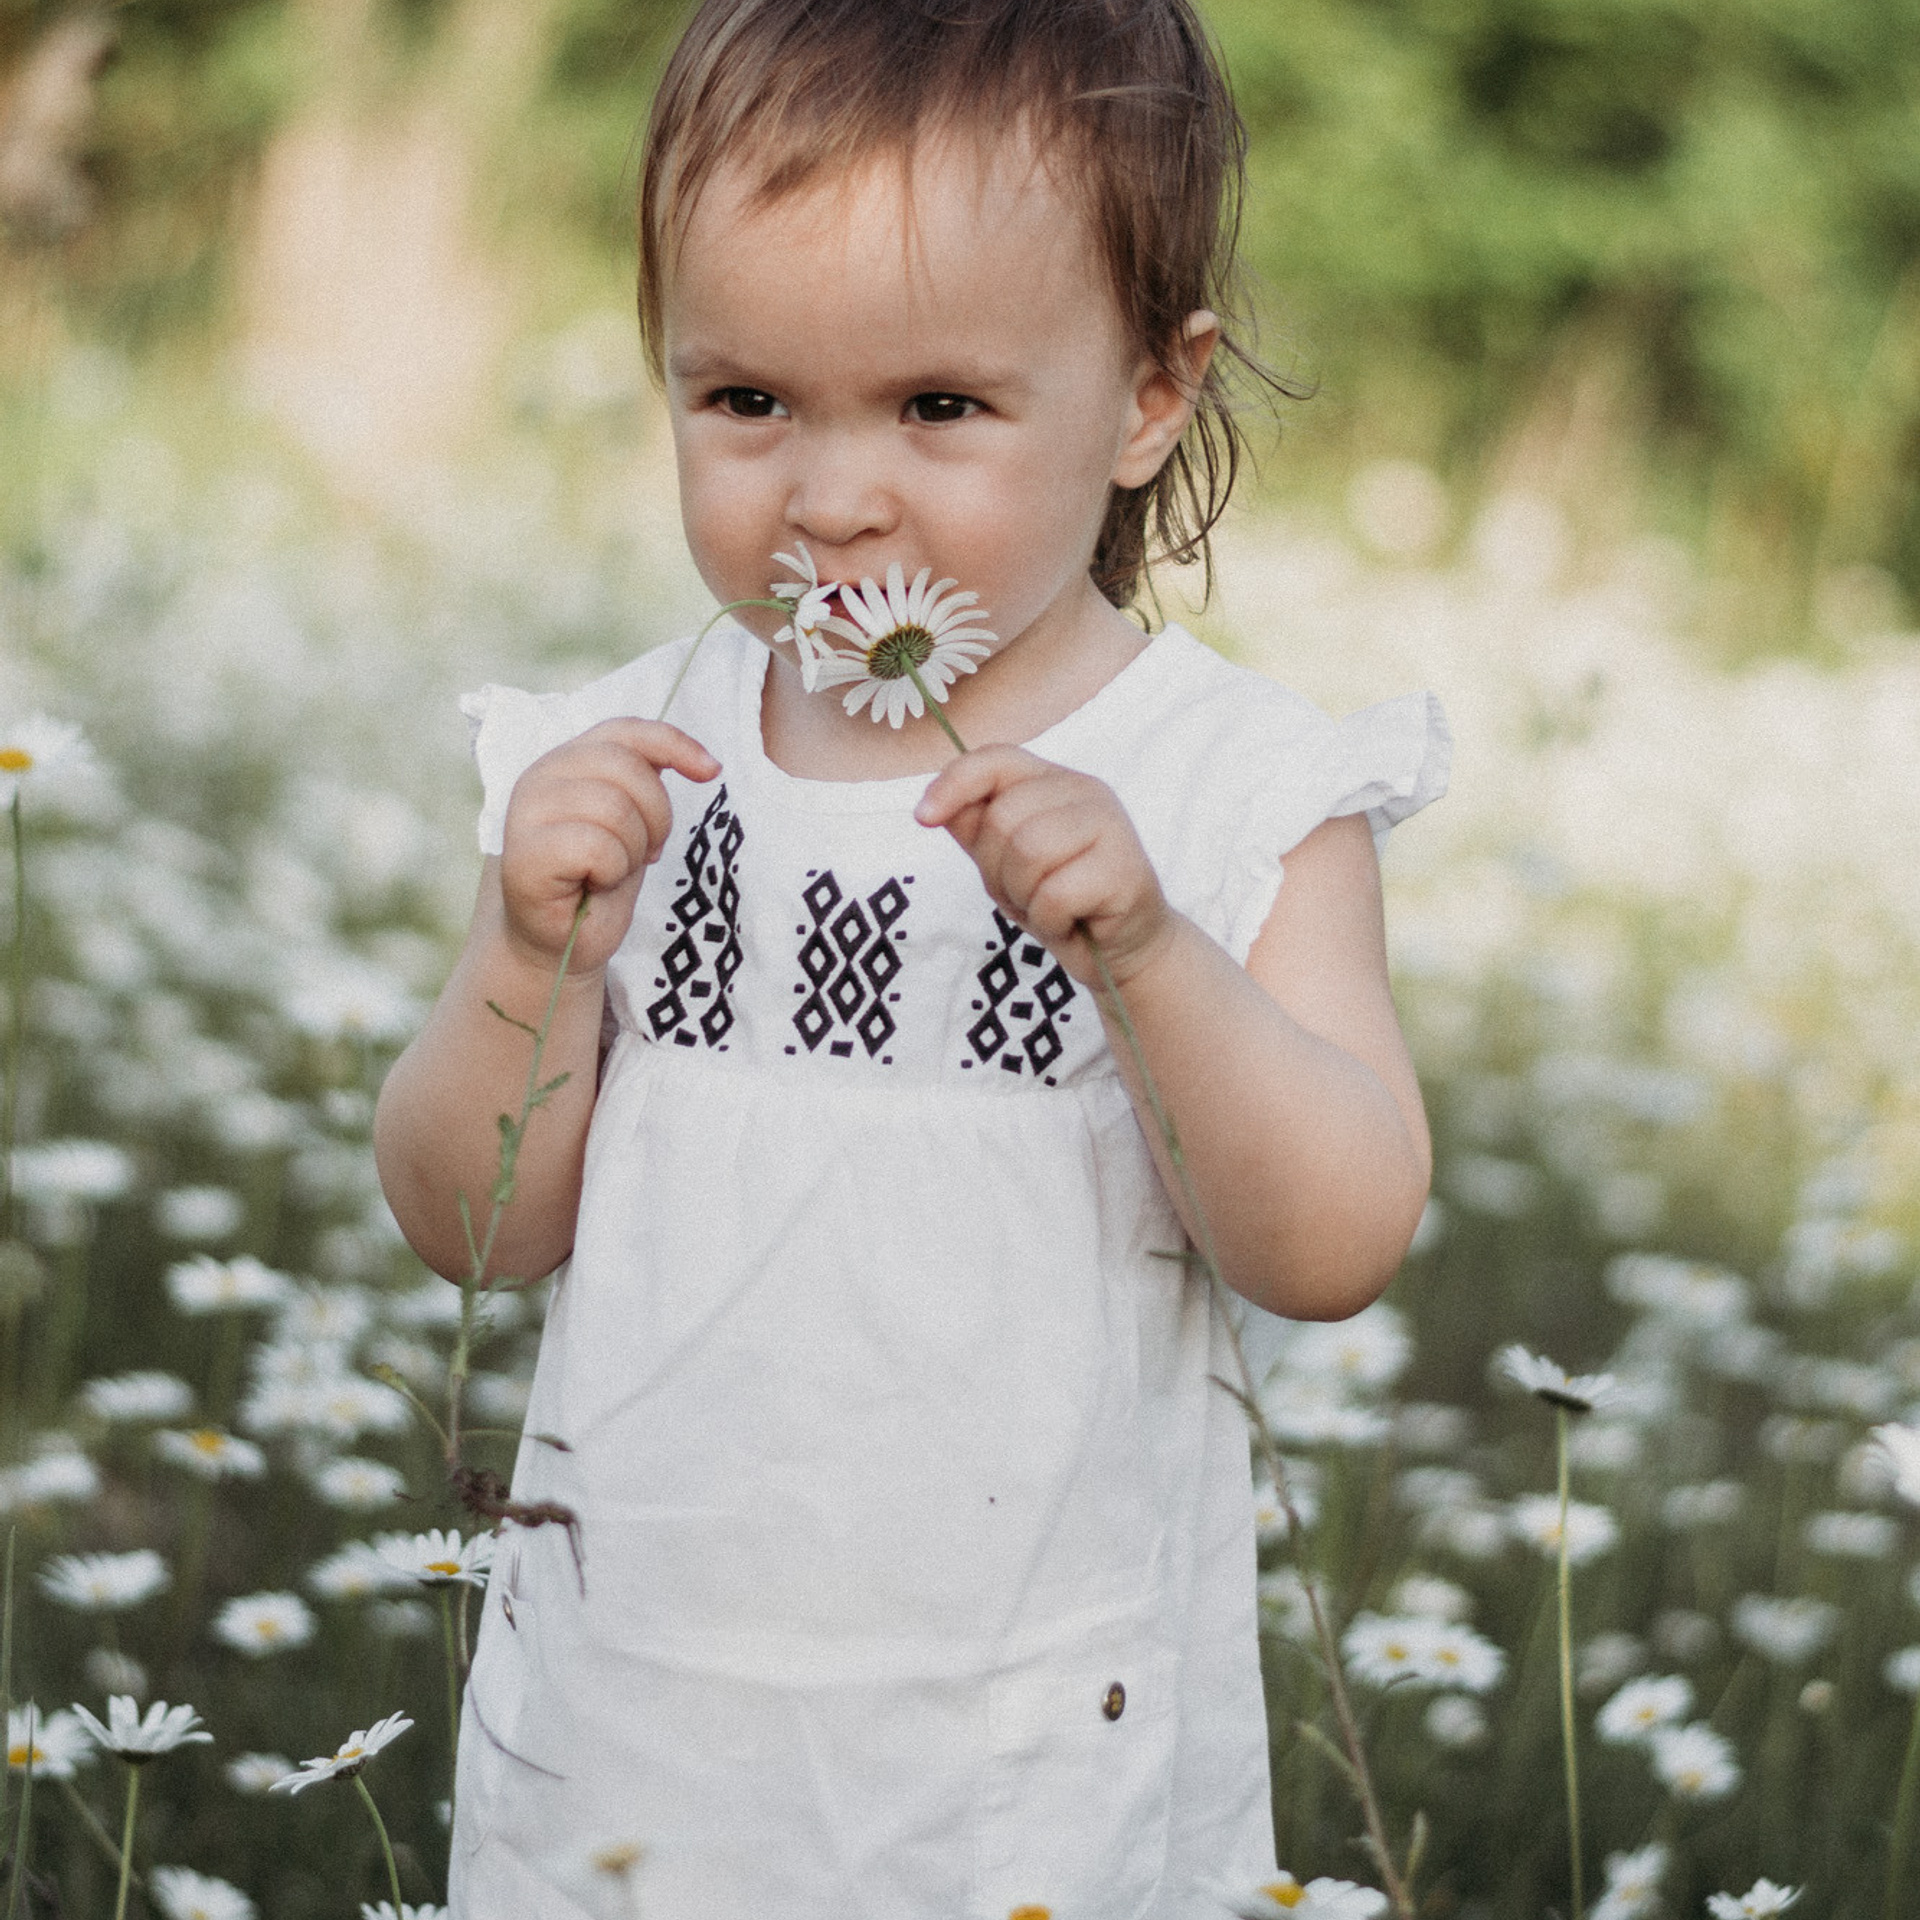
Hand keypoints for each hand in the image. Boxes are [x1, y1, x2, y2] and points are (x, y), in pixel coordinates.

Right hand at [499, 719, 718, 972]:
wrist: (562, 942)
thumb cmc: (599, 879)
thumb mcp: (633, 819)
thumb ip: (646, 780)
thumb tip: (705, 761)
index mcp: (567, 760)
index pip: (625, 730)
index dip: (673, 744)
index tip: (712, 771)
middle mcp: (541, 776)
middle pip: (627, 767)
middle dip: (656, 816)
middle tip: (644, 852)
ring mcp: (525, 813)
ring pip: (614, 808)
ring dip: (632, 850)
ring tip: (612, 870)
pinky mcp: (524, 855)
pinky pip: (597, 847)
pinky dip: (612, 872)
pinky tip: (594, 885)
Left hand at [915, 746, 1173, 986]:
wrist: (1120, 951)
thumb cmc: (1060, 902)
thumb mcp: (1004, 865)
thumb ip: (976, 831)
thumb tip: (933, 806)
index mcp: (1053, 782)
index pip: (996, 759)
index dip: (954, 783)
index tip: (923, 817)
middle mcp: (1085, 791)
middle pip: (1004, 816)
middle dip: (997, 870)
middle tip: (1024, 893)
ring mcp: (1110, 825)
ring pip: (1029, 851)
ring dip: (1024, 895)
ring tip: (1046, 907)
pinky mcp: (1125, 868)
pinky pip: (1055, 894)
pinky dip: (1049, 920)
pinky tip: (1070, 922)